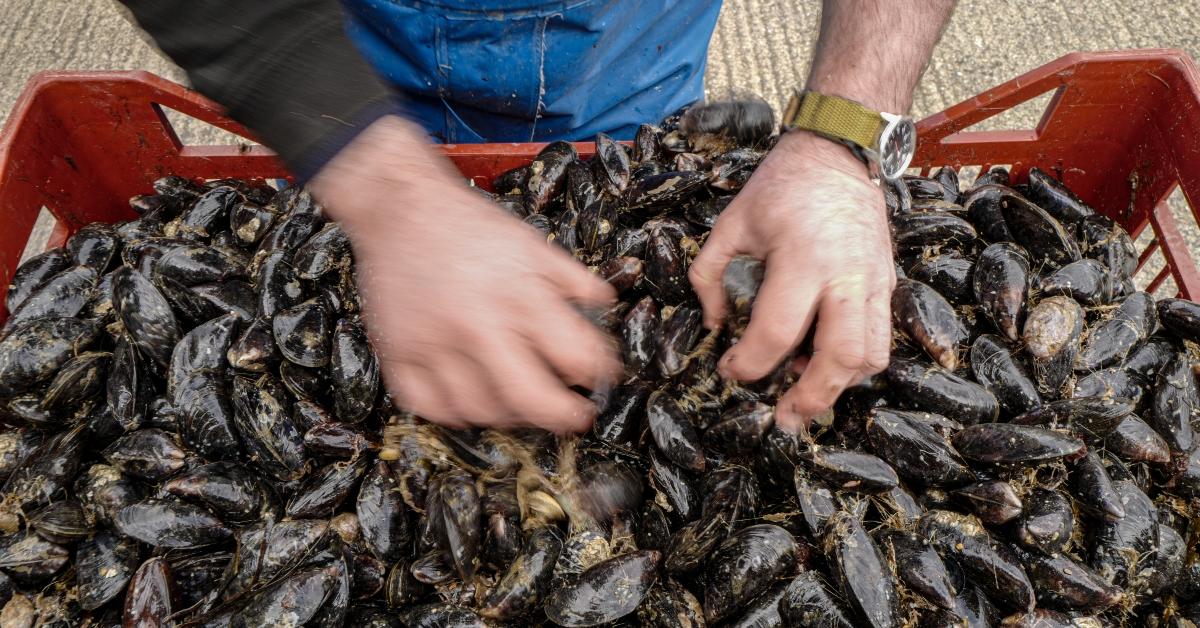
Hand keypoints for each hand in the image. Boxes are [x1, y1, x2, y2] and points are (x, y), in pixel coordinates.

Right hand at [311, 116, 620, 431]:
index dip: (596, 373)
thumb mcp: (532, 242)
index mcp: (519, 294)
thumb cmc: (470, 225)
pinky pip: (429, 407)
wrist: (400, 207)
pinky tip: (470, 398)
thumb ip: (572, 278)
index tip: (598, 376)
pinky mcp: (397, 354)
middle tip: (573, 416)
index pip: (575, 357)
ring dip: (508, 416)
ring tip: (520, 401)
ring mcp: (433, 344)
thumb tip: (607, 306)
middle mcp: (477, 324)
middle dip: (562, 416)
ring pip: (480, 411)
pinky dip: (454, 412)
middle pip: (530, 399)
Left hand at [689, 131, 895, 430]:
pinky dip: (857, 363)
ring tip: (806, 397)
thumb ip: (708, 274)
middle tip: (782, 417)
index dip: (748, 363)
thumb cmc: (780, 187)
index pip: (777, 332)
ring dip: (840, 386)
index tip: (729, 369)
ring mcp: (874, 282)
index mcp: (802, 259)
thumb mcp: (731, 223)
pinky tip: (826, 365)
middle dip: (809, 396)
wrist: (839, 153)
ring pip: (871, 356)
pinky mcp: (888, 284)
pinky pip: (881, 338)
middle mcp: (846, 276)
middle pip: (839, 358)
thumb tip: (713, 325)